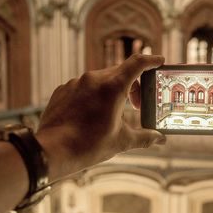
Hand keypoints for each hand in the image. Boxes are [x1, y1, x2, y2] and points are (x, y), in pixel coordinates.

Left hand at [36, 54, 165, 180]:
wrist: (52, 151)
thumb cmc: (88, 145)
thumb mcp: (122, 141)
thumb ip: (145, 137)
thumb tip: (161, 138)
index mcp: (113, 87)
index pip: (137, 63)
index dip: (151, 61)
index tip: (159, 61)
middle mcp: (94, 79)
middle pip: (121, 71)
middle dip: (134, 85)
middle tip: (137, 105)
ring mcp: (76, 83)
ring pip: (102, 78)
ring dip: (114, 90)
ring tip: (114, 112)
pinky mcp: (63, 90)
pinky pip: (85, 85)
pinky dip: (95, 94)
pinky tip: (93, 114)